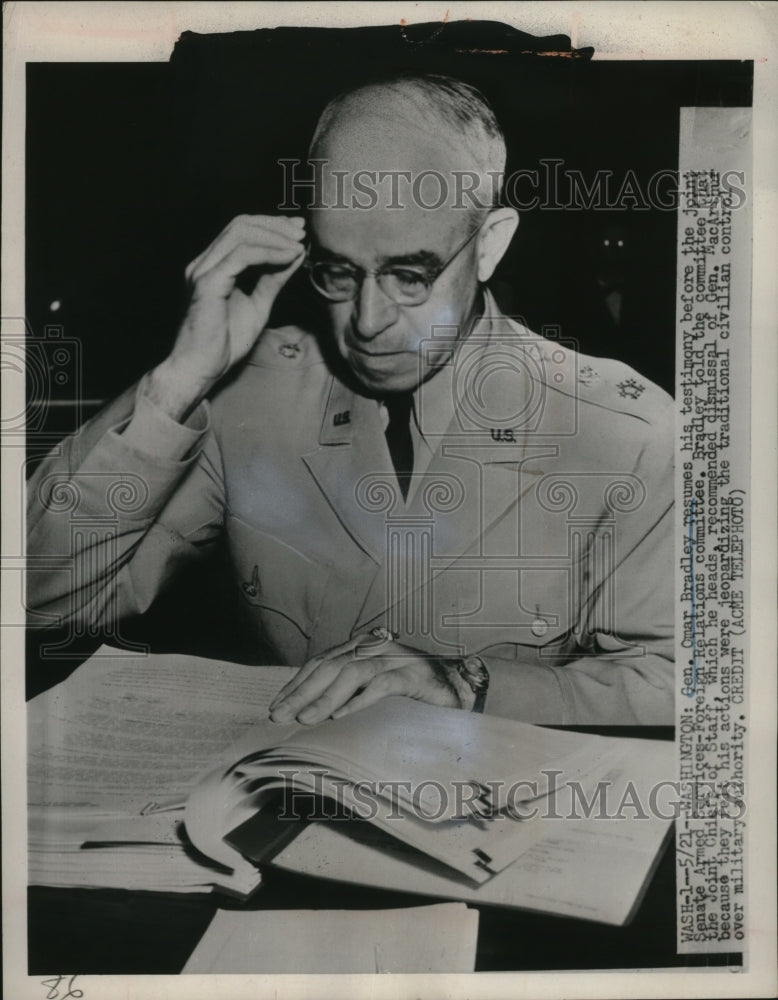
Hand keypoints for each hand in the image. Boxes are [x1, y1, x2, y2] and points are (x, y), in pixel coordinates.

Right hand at [150, 214, 305, 419]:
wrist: (201, 369)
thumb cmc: (223, 343)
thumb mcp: (258, 304)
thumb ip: (273, 279)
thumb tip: (294, 255)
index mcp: (213, 266)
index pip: (241, 230)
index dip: (271, 225)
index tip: (298, 231)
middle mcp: (204, 262)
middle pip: (240, 224)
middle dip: (275, 225)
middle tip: (302, 233)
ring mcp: (203, 270)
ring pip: (240, 234)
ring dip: (275, 236)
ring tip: (299, 245)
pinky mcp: (207, 283)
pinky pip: (242, 256)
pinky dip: (269, 253)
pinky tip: (289, 257)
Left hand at [269, 631, 475, 724]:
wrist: (461, 687)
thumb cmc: (414, 692)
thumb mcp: (375, 687)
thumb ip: (348, 690)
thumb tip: (309, 710)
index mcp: (362, 648)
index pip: (321, 662)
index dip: (297, 683)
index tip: (276, 705)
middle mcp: (376, 648)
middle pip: (330, 666)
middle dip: (301, 692)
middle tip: (279, 715)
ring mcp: (395, 660)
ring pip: (352, 674)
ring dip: (325, 697)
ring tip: (305, 719)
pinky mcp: (413, 676)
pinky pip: (381, 685)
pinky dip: (359, 699)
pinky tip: (341, 715)